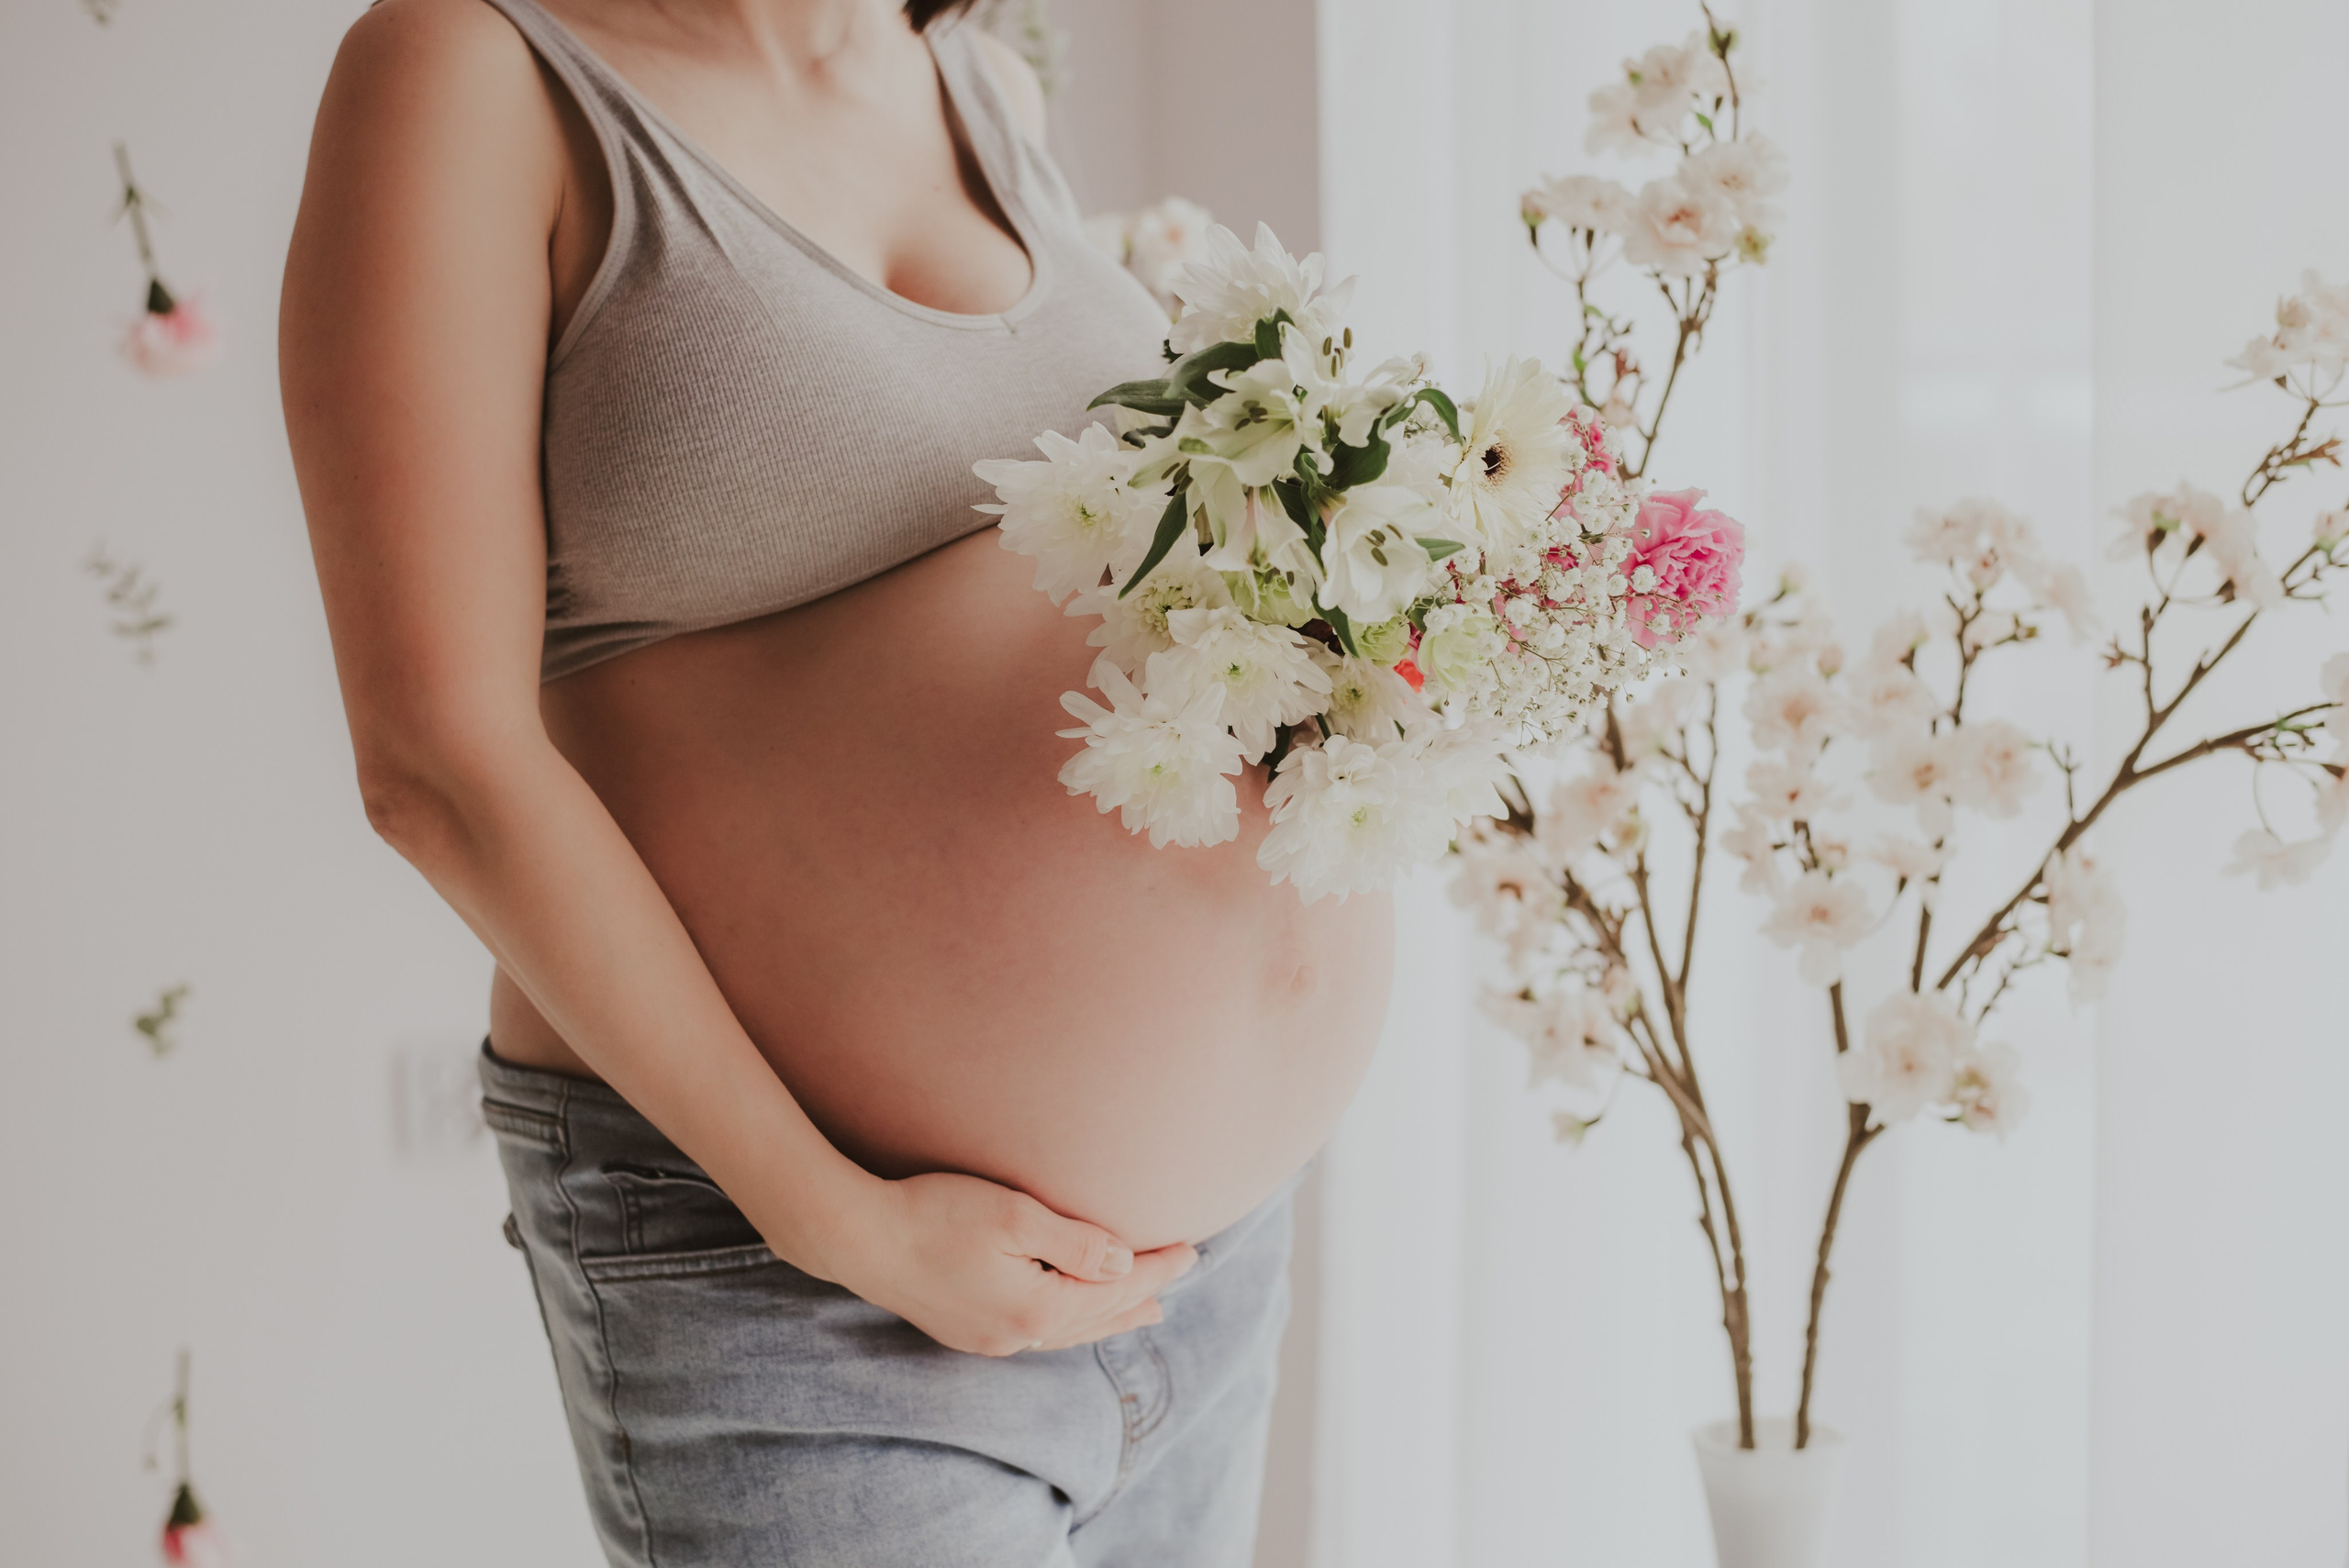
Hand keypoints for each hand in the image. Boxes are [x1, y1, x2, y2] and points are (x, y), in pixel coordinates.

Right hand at [817, 1171, 1196, 1356]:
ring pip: (1069, 1331)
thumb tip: (1122, 1263)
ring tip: (1144, 1310)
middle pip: (1098, 1316)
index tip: (1191, 1249)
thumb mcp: (1013, 1216)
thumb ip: (1074, 1242)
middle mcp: (1018, 1335)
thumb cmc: (934, 1215)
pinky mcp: (967, 1331)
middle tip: (1180, 1276)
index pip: (1116, 1288)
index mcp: (1038, 1309)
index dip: (1156, 1267)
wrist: (859, 1239)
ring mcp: (990, 1339)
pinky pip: (1039, 1333)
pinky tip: (1070, 1317)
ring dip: (1109, 1317)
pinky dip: (1070, 1322)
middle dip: (1142, 1294)